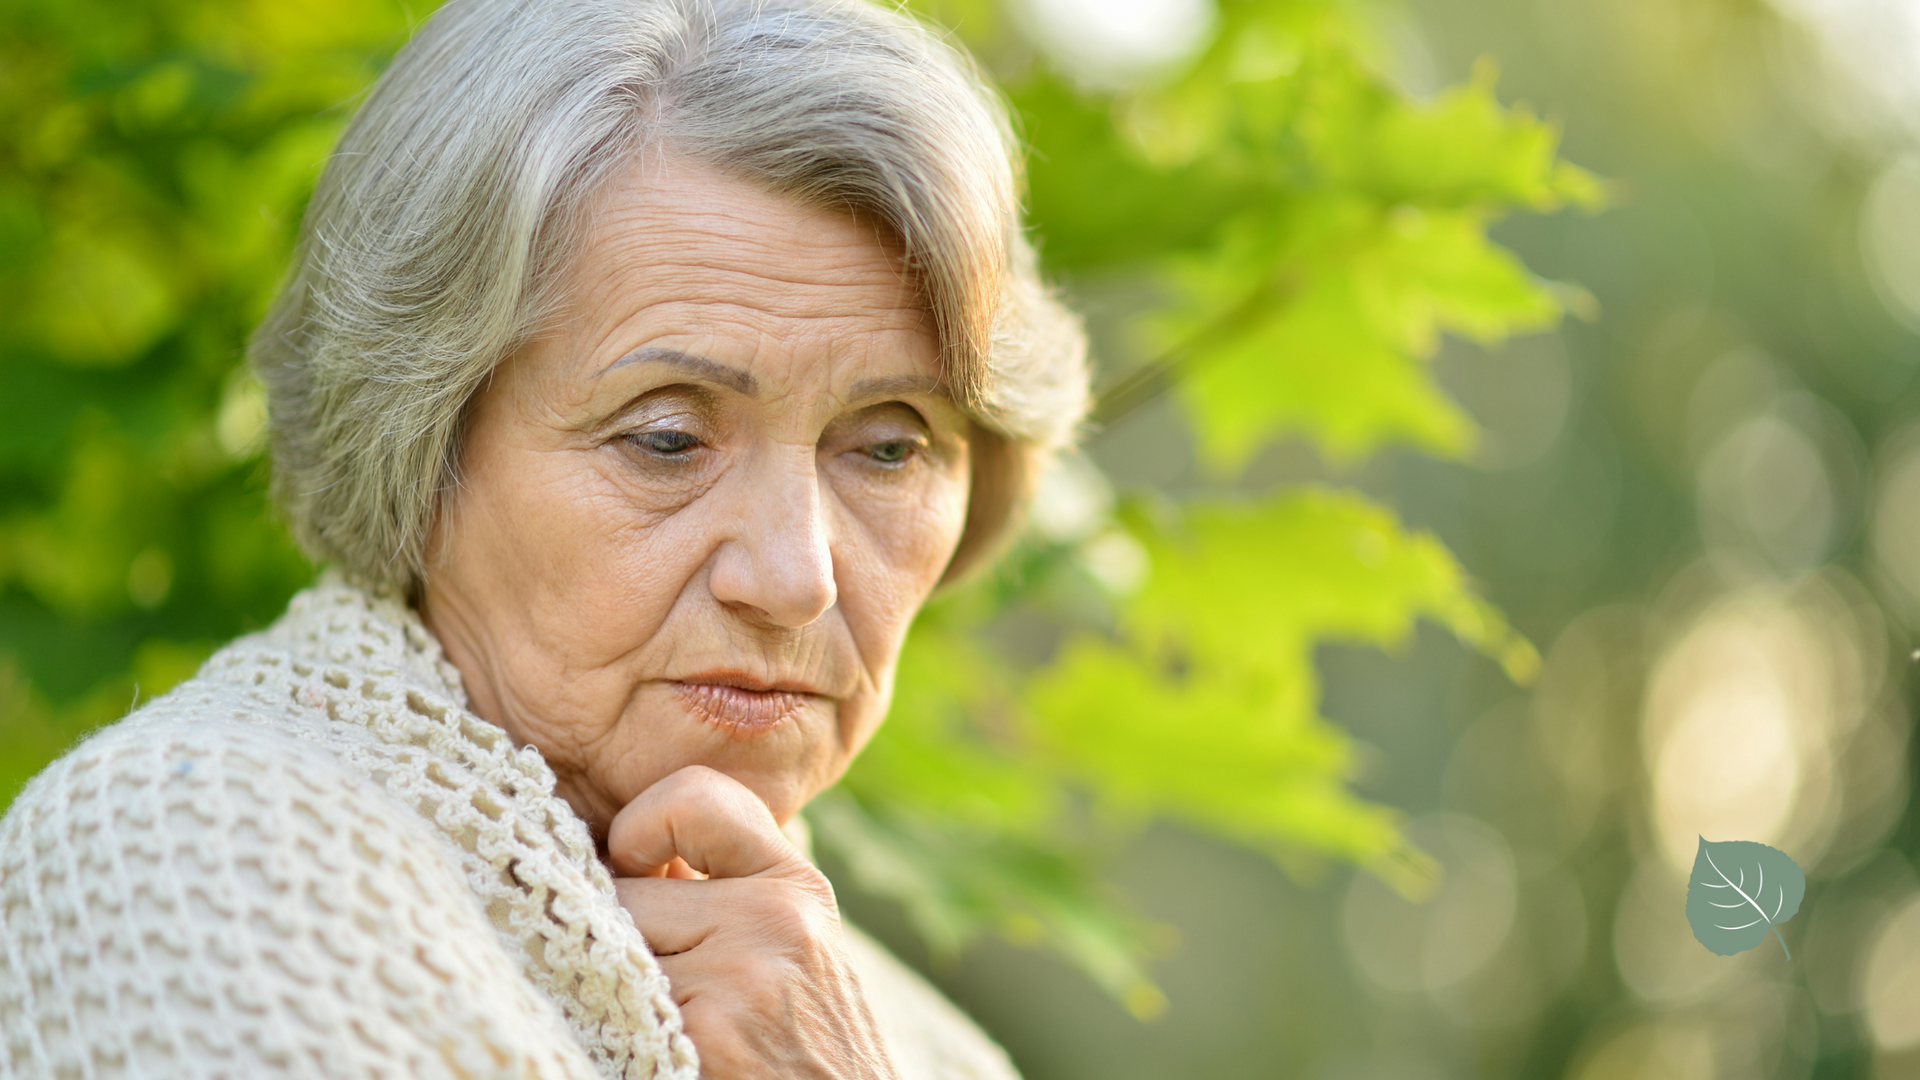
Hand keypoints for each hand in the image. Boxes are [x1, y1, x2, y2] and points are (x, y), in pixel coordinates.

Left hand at [608, 766, 898, 1079]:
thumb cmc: (801, 1055)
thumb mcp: (788, 954)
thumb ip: (725, 894)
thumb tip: (620, 851)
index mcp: (796, 886)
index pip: (696, 794)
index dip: (642, 826)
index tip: (635, 870)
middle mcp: (779, 915)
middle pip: (626, 888)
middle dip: (619, 939)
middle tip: (653, 987)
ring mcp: (744, 972)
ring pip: (608, 947)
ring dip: (611, 989)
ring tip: (660, 1024)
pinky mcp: (709, 1032)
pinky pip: (609, 1003)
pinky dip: (611, 1031)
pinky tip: (655, 1051)